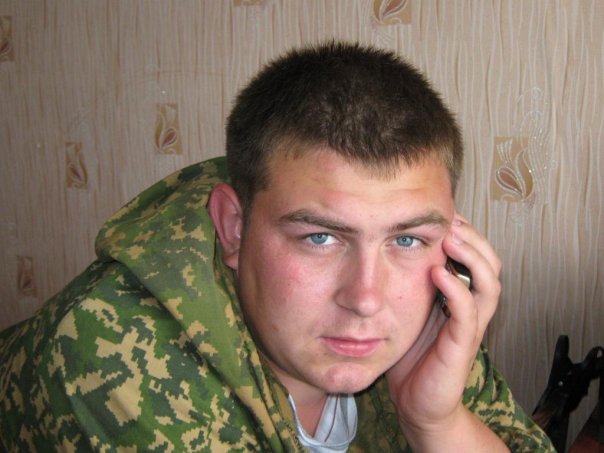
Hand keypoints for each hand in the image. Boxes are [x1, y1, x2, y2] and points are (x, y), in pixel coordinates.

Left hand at [385, 214, 506, 450]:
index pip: (474, 257)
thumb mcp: (406, 310)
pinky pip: (467, 313)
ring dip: (472, 256)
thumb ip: (405, 283)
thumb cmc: (410, 356)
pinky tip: (440, 273)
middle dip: (473, 237)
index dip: (464, 233)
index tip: (443, 211)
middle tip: (451, 218)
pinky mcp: (461, 345)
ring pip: (489, 284)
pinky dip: (457, 290)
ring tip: (451, 237)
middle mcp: (469, 308)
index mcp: (457, 298)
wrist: (415, 403)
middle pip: (490, 264)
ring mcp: (468, 326)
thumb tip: (385, 249)